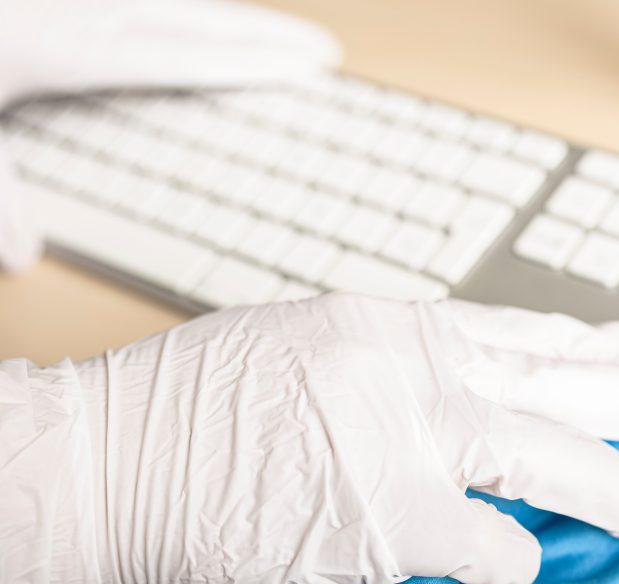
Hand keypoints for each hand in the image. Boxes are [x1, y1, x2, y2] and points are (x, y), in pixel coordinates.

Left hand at [0, 0, 339, 270]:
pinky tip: (182, 15)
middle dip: (265, 32)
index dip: (255, 62)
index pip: (184, 55)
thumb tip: (20, 258)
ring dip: (225, 14)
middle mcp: (77, 6)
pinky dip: (174, 8)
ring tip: (268, 33)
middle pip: (195, 13)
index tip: (313, 66)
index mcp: (63, 46)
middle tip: (322, 47)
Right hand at [0, 294, 618, 583]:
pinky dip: (515, 561)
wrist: (109, 458)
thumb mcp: (316, 353)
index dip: (598, 343)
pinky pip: (489, 545)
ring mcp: (404, 437)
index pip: (527, 331)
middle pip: (561, 375)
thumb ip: (400, 377)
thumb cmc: (198, 410)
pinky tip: (528, 567)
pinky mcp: (387, 516)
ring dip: (613, 482)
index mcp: (394, 324)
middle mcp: (411, 368)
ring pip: (547, 451)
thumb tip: (471, 402)